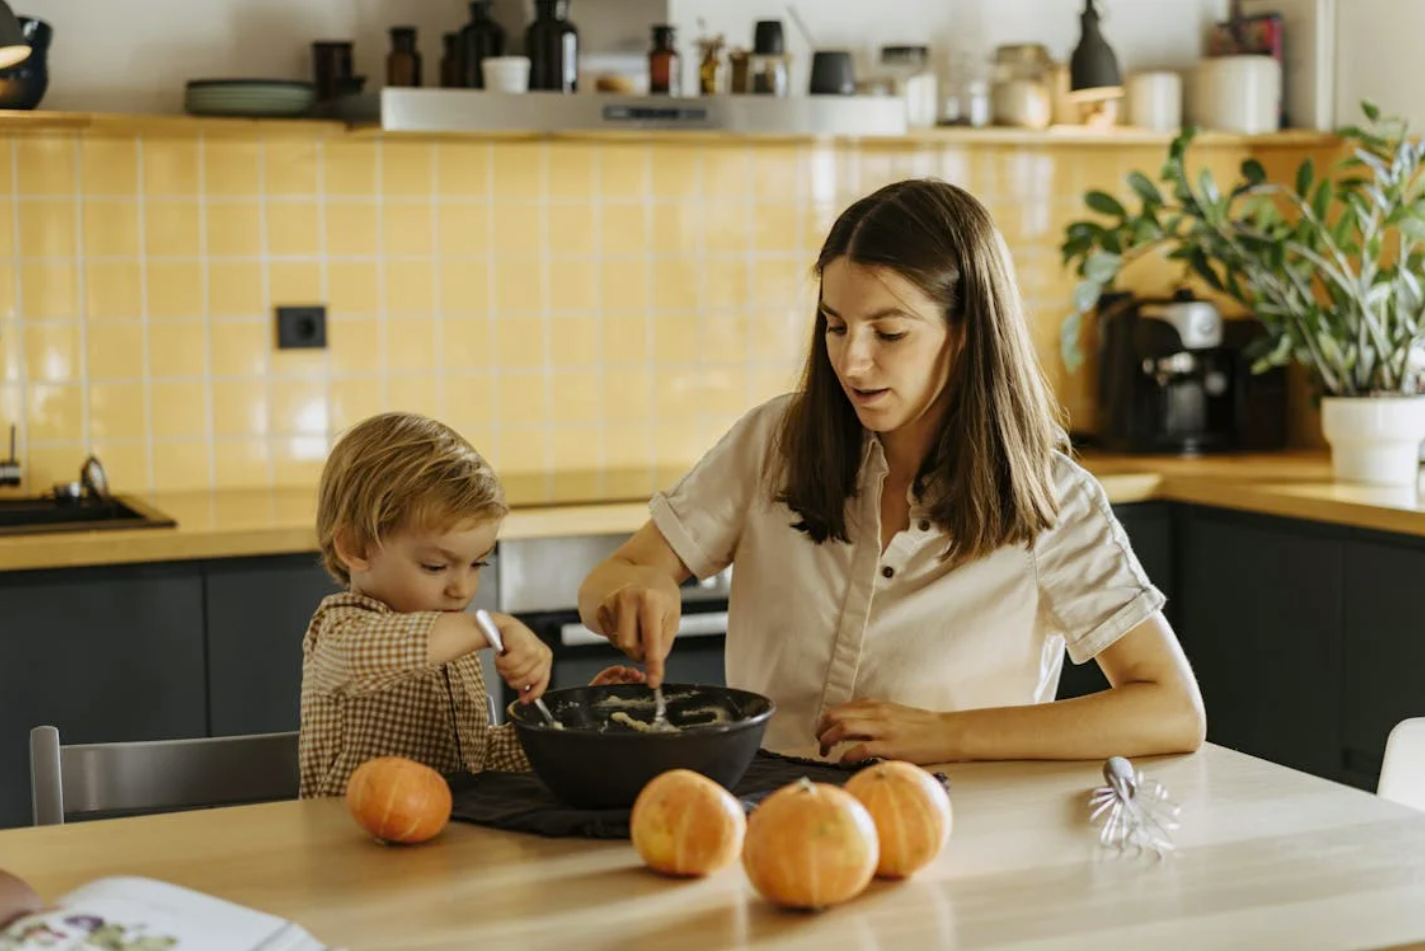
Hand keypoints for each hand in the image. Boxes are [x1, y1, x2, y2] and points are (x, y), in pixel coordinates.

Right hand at [491, 615, 552, 703]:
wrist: (505, 626)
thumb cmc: (514, 644)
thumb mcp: (524, 662)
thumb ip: (526, 678)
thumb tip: (525, 697)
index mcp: (546, 660)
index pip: (542, 683)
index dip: (533, 694)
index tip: (525, 700)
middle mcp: (543, 655)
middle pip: (526, 681)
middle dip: (512, 680)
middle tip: (506, 671)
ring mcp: (534, 651)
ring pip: (516, 673)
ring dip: (504, 670)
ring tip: (503, 661)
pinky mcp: (523, 646)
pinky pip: (508, 664)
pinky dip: (500, 662)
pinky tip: (500, 655)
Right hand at [594, 570, 681, 687]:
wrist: (645, 574)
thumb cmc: (663, 597)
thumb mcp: (672, 617)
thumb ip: (664, 643)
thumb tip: (652, 666)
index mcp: (649, 600)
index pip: (651, 640)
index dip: (653, 664)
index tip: (653, 682)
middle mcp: (627, 598)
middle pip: (629, 646)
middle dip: (641, 653)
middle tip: (651, 646)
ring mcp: (610, 602)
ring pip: (619, 643)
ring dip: (633, 646)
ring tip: (641, 628)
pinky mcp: (601, 608)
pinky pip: (611, 637)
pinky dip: (622, 638)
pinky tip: (629, 624)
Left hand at [816, 699, 952, 765]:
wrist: (946, 732)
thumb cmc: (920, 726)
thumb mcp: (893, 713)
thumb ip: (872, 717)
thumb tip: (849, 728)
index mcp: (875, 704)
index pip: (839, 709)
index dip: (825, 722)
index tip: (822, 733)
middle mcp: (875, 712)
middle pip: (835, 716)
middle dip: (821, 730)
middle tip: (820, 744)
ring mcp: (882, 729)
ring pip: (842, 728)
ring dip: (828, 741)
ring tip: (826, 753)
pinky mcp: (890, 747)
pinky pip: (860, 750)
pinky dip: (846, 757)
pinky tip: (844, 762)